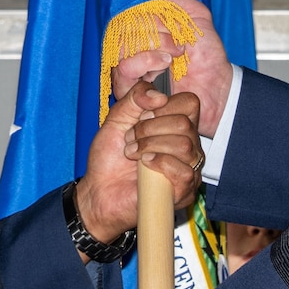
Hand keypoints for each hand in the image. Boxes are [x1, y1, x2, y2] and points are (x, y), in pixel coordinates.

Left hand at [78, 81, 203, 242]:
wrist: (99, 192)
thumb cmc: (110, 159)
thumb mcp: (117, 119)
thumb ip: (134, 98)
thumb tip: (159, 96)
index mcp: (176, 126)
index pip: (189, 103)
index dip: (163, 106)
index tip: (141, 117)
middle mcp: (188, 145)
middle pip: (185, 123)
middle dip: (149, 128)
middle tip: (130, 139)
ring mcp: (189, 169)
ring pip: (185, 145)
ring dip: (150, 145)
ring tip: (133, 154)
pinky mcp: (184, 191)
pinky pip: (184, 171)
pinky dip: (160, 163)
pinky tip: (144, 165)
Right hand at [120, 0, 233, 135]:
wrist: (219, 87)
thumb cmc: (207, 55)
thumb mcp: (194, 15)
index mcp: (144, 32)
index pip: (128, 15)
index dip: (151, 18)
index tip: (173, 25)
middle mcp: (132, 50)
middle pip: (124, 33)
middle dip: (156, 37)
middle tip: (179, 47)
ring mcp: (129, 72)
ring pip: (122, 51)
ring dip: (152, 53)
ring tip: (173, 60)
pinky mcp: (129, 93)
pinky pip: (122, 73)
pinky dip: (146, 67)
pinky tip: (164, 74)